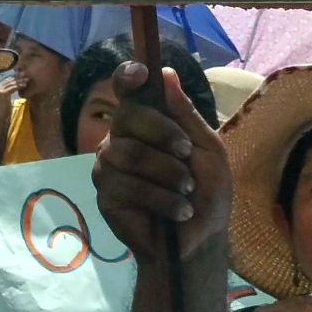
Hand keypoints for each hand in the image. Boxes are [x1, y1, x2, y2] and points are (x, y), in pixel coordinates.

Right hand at [93, 64, 232, 263]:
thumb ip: (186, 115)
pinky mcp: (104, 195)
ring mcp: (107, 167)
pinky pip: (127, 186)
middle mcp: (119, 140)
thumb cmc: (206, 192)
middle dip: (163, 134)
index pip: (126, 93)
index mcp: (144, 125)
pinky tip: (176, 210)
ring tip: (186, 191)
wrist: (199, 239)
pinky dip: (162, 199)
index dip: (126, 78)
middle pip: (126, 118)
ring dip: (168, 173)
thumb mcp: (207, 150)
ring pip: (128, 154)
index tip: (140, 72)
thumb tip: (166, 72)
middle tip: (186, 154)